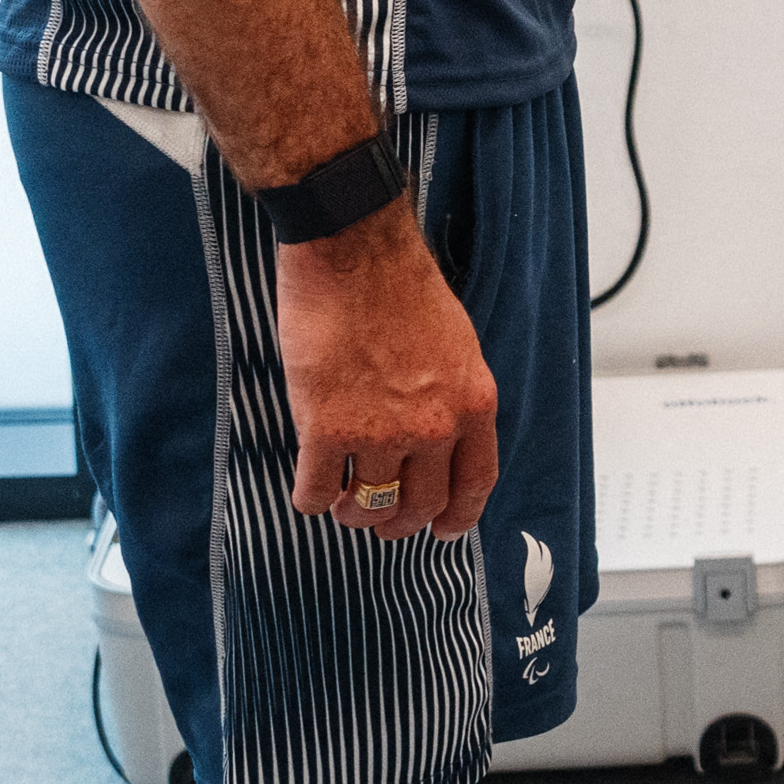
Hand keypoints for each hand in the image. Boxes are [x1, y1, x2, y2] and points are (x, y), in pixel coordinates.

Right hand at [273, 215, 500, 539]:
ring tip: (342, 505)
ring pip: (369, 504)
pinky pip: (316, 489)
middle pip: (421, 505)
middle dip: (399, 523)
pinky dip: (311, 498)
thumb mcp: (457, 346)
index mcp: (472, 405)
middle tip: (381, 521)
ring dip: (353, 513)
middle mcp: (433, 428)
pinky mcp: (326, 428)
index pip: (475, 483)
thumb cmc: (401, 286)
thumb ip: (453, 397)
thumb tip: (441, 435)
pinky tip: (309, 490)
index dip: (458, 516)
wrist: (354, 253)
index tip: (443, 530)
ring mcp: (379, 432)